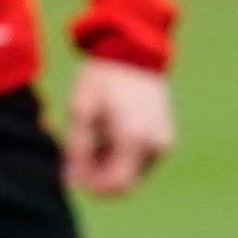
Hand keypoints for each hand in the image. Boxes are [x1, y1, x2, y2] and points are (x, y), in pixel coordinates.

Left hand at [64, 58, 175, 199]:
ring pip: (133, 174)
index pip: (116, 185)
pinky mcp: (166, 138)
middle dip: (99, 176)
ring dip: (110, 166)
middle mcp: (155, 145)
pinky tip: (109, 134)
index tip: (75, 171)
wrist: (134, 51)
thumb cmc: (103, 79)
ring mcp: (163, 143)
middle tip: (80, 153)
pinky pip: (141, 161)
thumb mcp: (81, 111)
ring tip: (94, 138)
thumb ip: (76, 150)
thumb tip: (72, 183)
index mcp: (134, 139)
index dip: (93, 186)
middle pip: (125, 183)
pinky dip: (123, 156)